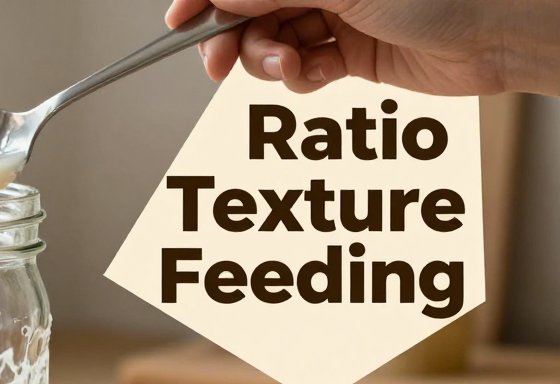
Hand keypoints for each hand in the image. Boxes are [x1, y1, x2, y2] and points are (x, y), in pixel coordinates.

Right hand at [168, 0, 559, 95]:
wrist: (500, 31)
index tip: (178, 23)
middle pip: (251, 10)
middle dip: (232, 39)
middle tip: (219, 66)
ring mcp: (336, 15)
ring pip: (273, 44)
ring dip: (268, 63)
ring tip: (288, 68)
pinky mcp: (350, 55)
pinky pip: (302, 70)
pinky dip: (300, 78)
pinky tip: (317, 75)